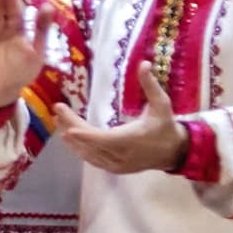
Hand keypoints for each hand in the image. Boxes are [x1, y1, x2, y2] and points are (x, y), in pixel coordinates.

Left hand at [60, 62, 186, 174]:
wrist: (175, 152)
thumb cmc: (166, 125)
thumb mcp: (161, 104)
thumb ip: (150, 85)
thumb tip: (144, 63)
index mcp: (131, 140)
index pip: (103, 139)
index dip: (85, 135)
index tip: (68, 128)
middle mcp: (121, 155)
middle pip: (90, 143)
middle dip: (71, 126)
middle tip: (57, 111)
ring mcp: (116, 164)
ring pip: (88, 153)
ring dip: (72, 139)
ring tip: (58, 121)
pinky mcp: (114, 169)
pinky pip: (92, 160)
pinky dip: (80, 149)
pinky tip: (69, 138)